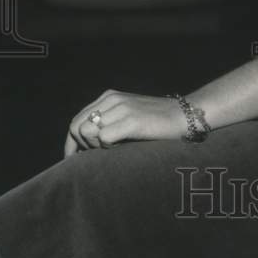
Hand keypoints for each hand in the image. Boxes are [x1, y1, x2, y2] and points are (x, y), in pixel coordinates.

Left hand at [64, 90, 185, 156]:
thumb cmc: (157, 123)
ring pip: (87, 132)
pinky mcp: (131, 120)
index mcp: (108, 97)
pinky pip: (103, 138)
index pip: (77, 120)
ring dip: (94, 147)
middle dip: (80, 147)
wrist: (185, 116)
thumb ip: (108, 123)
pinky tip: (122, 148)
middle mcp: (111, 99)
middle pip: (77, 127)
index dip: (72, 143)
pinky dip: (107, 148)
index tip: (75, 160)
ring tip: (111, 151)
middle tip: (95, 159)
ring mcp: (121, 108)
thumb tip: (84, 144)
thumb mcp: (128, 117)